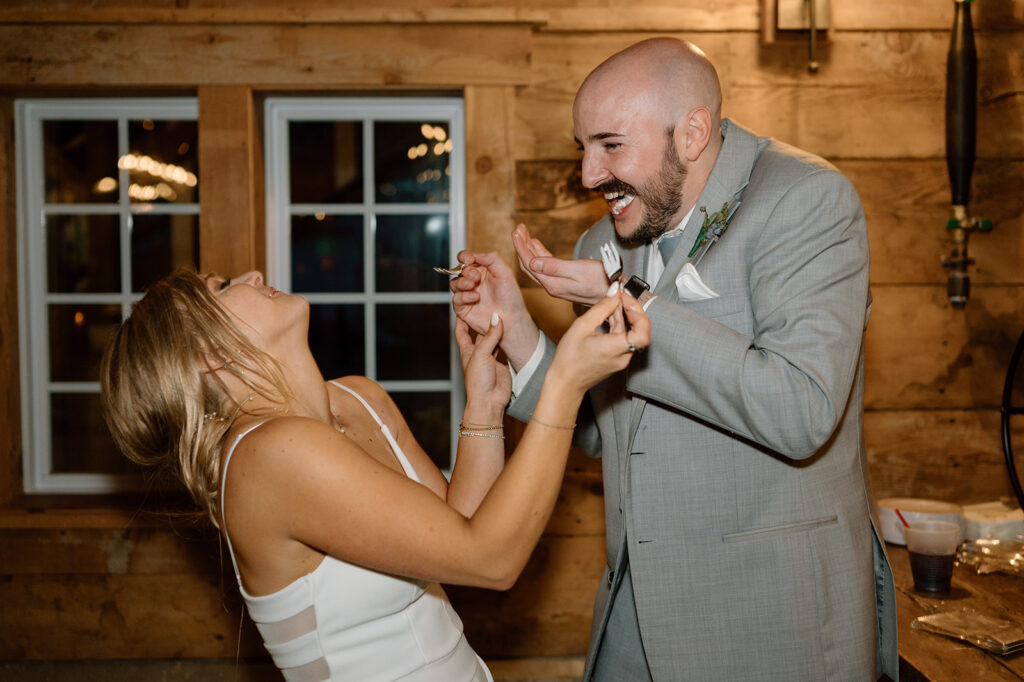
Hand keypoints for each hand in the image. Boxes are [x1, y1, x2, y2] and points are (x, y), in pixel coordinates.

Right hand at [450, 249, 538, 370]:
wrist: (512, 320)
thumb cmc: (511, 298)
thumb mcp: (505, 272)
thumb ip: (491, 258)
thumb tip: (475, 254)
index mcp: (481, 270)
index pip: (466, 258)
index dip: (465, 256)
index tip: (469, 259)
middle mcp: (472, 281)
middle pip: (458, 270)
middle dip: (466, 272)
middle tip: (476, 276)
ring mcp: (467, 294)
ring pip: (454, 283)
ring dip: (462, 282)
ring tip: (474, 285)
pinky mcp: (463, 308)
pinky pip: (456, 299)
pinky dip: (464, 296)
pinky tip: (475, 297)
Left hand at [455, 315, 511, 416]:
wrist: (489, 401)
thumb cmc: (478, 381)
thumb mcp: (481, 355)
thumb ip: (490, 336)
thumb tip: (496, 318)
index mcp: (467, 351)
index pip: (462, 331)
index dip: (462, 319)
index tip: (464, 306)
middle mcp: (478, 353)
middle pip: (480, 333)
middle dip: (484, 321)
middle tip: (490, 307)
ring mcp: (490, 358)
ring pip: (494, 339)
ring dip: (497, 329)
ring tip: (503, 315)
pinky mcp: (502, 363)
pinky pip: (505, 348)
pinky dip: (507, 339)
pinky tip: (511, 330)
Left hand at [512, 224, 608, 305]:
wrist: (617, 295)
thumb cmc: (603, 281)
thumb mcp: (579, 270)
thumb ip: (554, 267)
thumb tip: (532, 262)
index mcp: (552, 283)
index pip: (529, 263)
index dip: (520, 246)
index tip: (516, 231)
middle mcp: (551, 286)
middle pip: (529, 265)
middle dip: (521, 246)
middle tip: (518, 229)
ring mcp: (557, 285)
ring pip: (536, 266)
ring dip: (529, 249)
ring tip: (524, 233)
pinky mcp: (564, 283)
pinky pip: (546, 268)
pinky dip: (540, 255)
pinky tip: (537, 246)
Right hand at [549, 288, 650, 393]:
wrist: (565, 382)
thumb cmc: (569, 360)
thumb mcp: (582, 326)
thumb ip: (602, 307)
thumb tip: (614, 292)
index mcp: (615, 348)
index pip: (643, 331)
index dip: (638, 311)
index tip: (625, 299)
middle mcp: (624, 356)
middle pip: (639, 329)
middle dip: (631, 309)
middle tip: (619, 296)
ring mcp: (623, 359)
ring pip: (632, 333)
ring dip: (625, 316)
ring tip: (612, 302)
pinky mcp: (618, 359)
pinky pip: (625, 339)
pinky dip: (620, 325)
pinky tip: (610, 316)